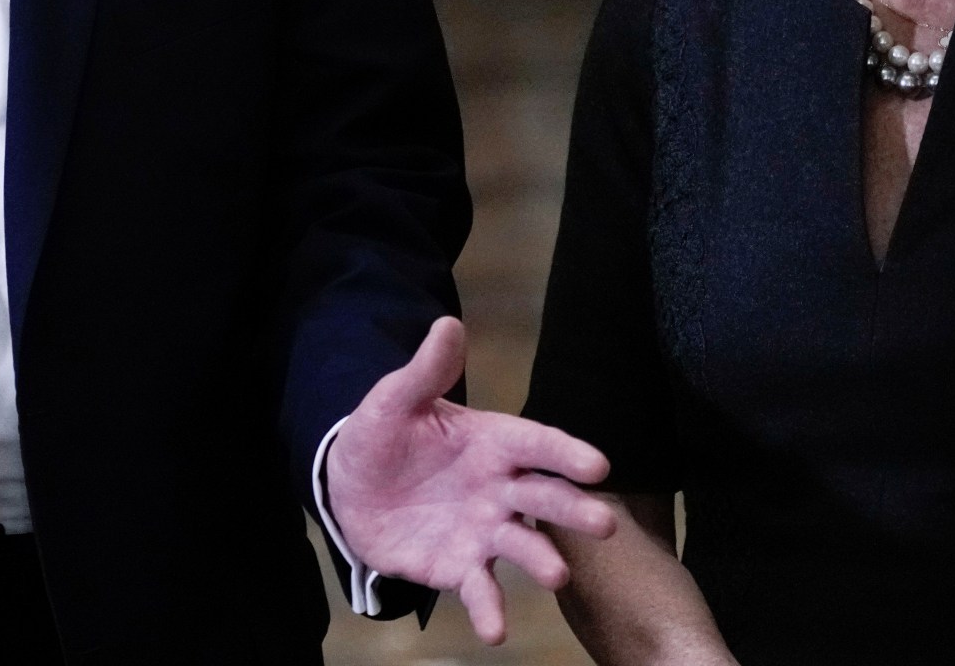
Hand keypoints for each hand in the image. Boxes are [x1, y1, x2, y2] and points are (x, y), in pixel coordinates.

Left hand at [325, 317, 615, 644]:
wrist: (350, 487)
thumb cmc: (383, 436)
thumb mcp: (394, 400)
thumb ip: (425, 371)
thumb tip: (447, 323)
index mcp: (492, 442)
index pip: (536, 444)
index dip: (566, 453)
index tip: (598, 465)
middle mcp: (499, 490)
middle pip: (544, 498)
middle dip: (574, 510)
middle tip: (604, 525)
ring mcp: (484, 532)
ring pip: (521, 547)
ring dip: (540, 560)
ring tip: (557, 574)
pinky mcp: (459, 568)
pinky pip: (479, 590)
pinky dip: (488, 610)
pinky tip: (493, 630)